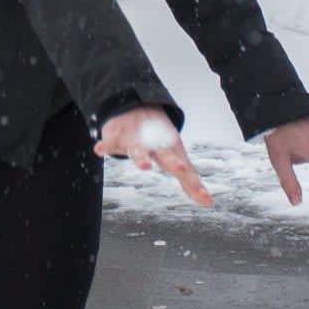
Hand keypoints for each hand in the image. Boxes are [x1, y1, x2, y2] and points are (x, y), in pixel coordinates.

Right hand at [94, 106, 213, 206]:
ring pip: (138, 149)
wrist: (138, 105)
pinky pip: (109, 141)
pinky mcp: (116, 135)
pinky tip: (99, 150)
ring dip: (141, 156)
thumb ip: (190, 182)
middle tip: (179, 168)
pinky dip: (105, 145)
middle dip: (172, 162)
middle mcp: (155, 145)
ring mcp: (136, 139)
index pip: (185, 170)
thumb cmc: (160, 139)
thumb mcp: (176, 157)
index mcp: (171, 152)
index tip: (207, 199)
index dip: (195, 184)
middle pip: (165, 155)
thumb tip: (209, 203)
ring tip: (144, 165)